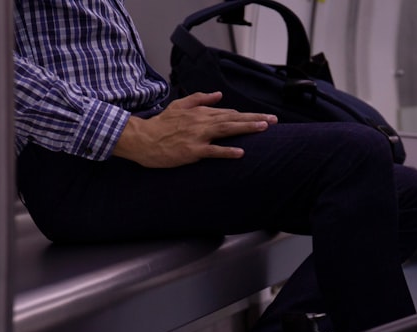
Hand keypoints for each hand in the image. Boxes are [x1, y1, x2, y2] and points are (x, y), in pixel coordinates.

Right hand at [112, 91, 276, 167]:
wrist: (143, 139)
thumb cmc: (160, 124)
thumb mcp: (179, 105)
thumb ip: (199, 98)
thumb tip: (219, 94)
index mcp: (199, 112)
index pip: (228, 112)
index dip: (246, 115)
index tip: (263, 118)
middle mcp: (201, 122)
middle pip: (232, 118)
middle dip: (254, 119)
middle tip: (274, 121)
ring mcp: (197, 136)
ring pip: (226, 130)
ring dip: (246, 128)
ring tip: (264, 128)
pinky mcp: (192, 151)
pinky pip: (213, 151)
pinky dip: (227, 151)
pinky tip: (241, 152)